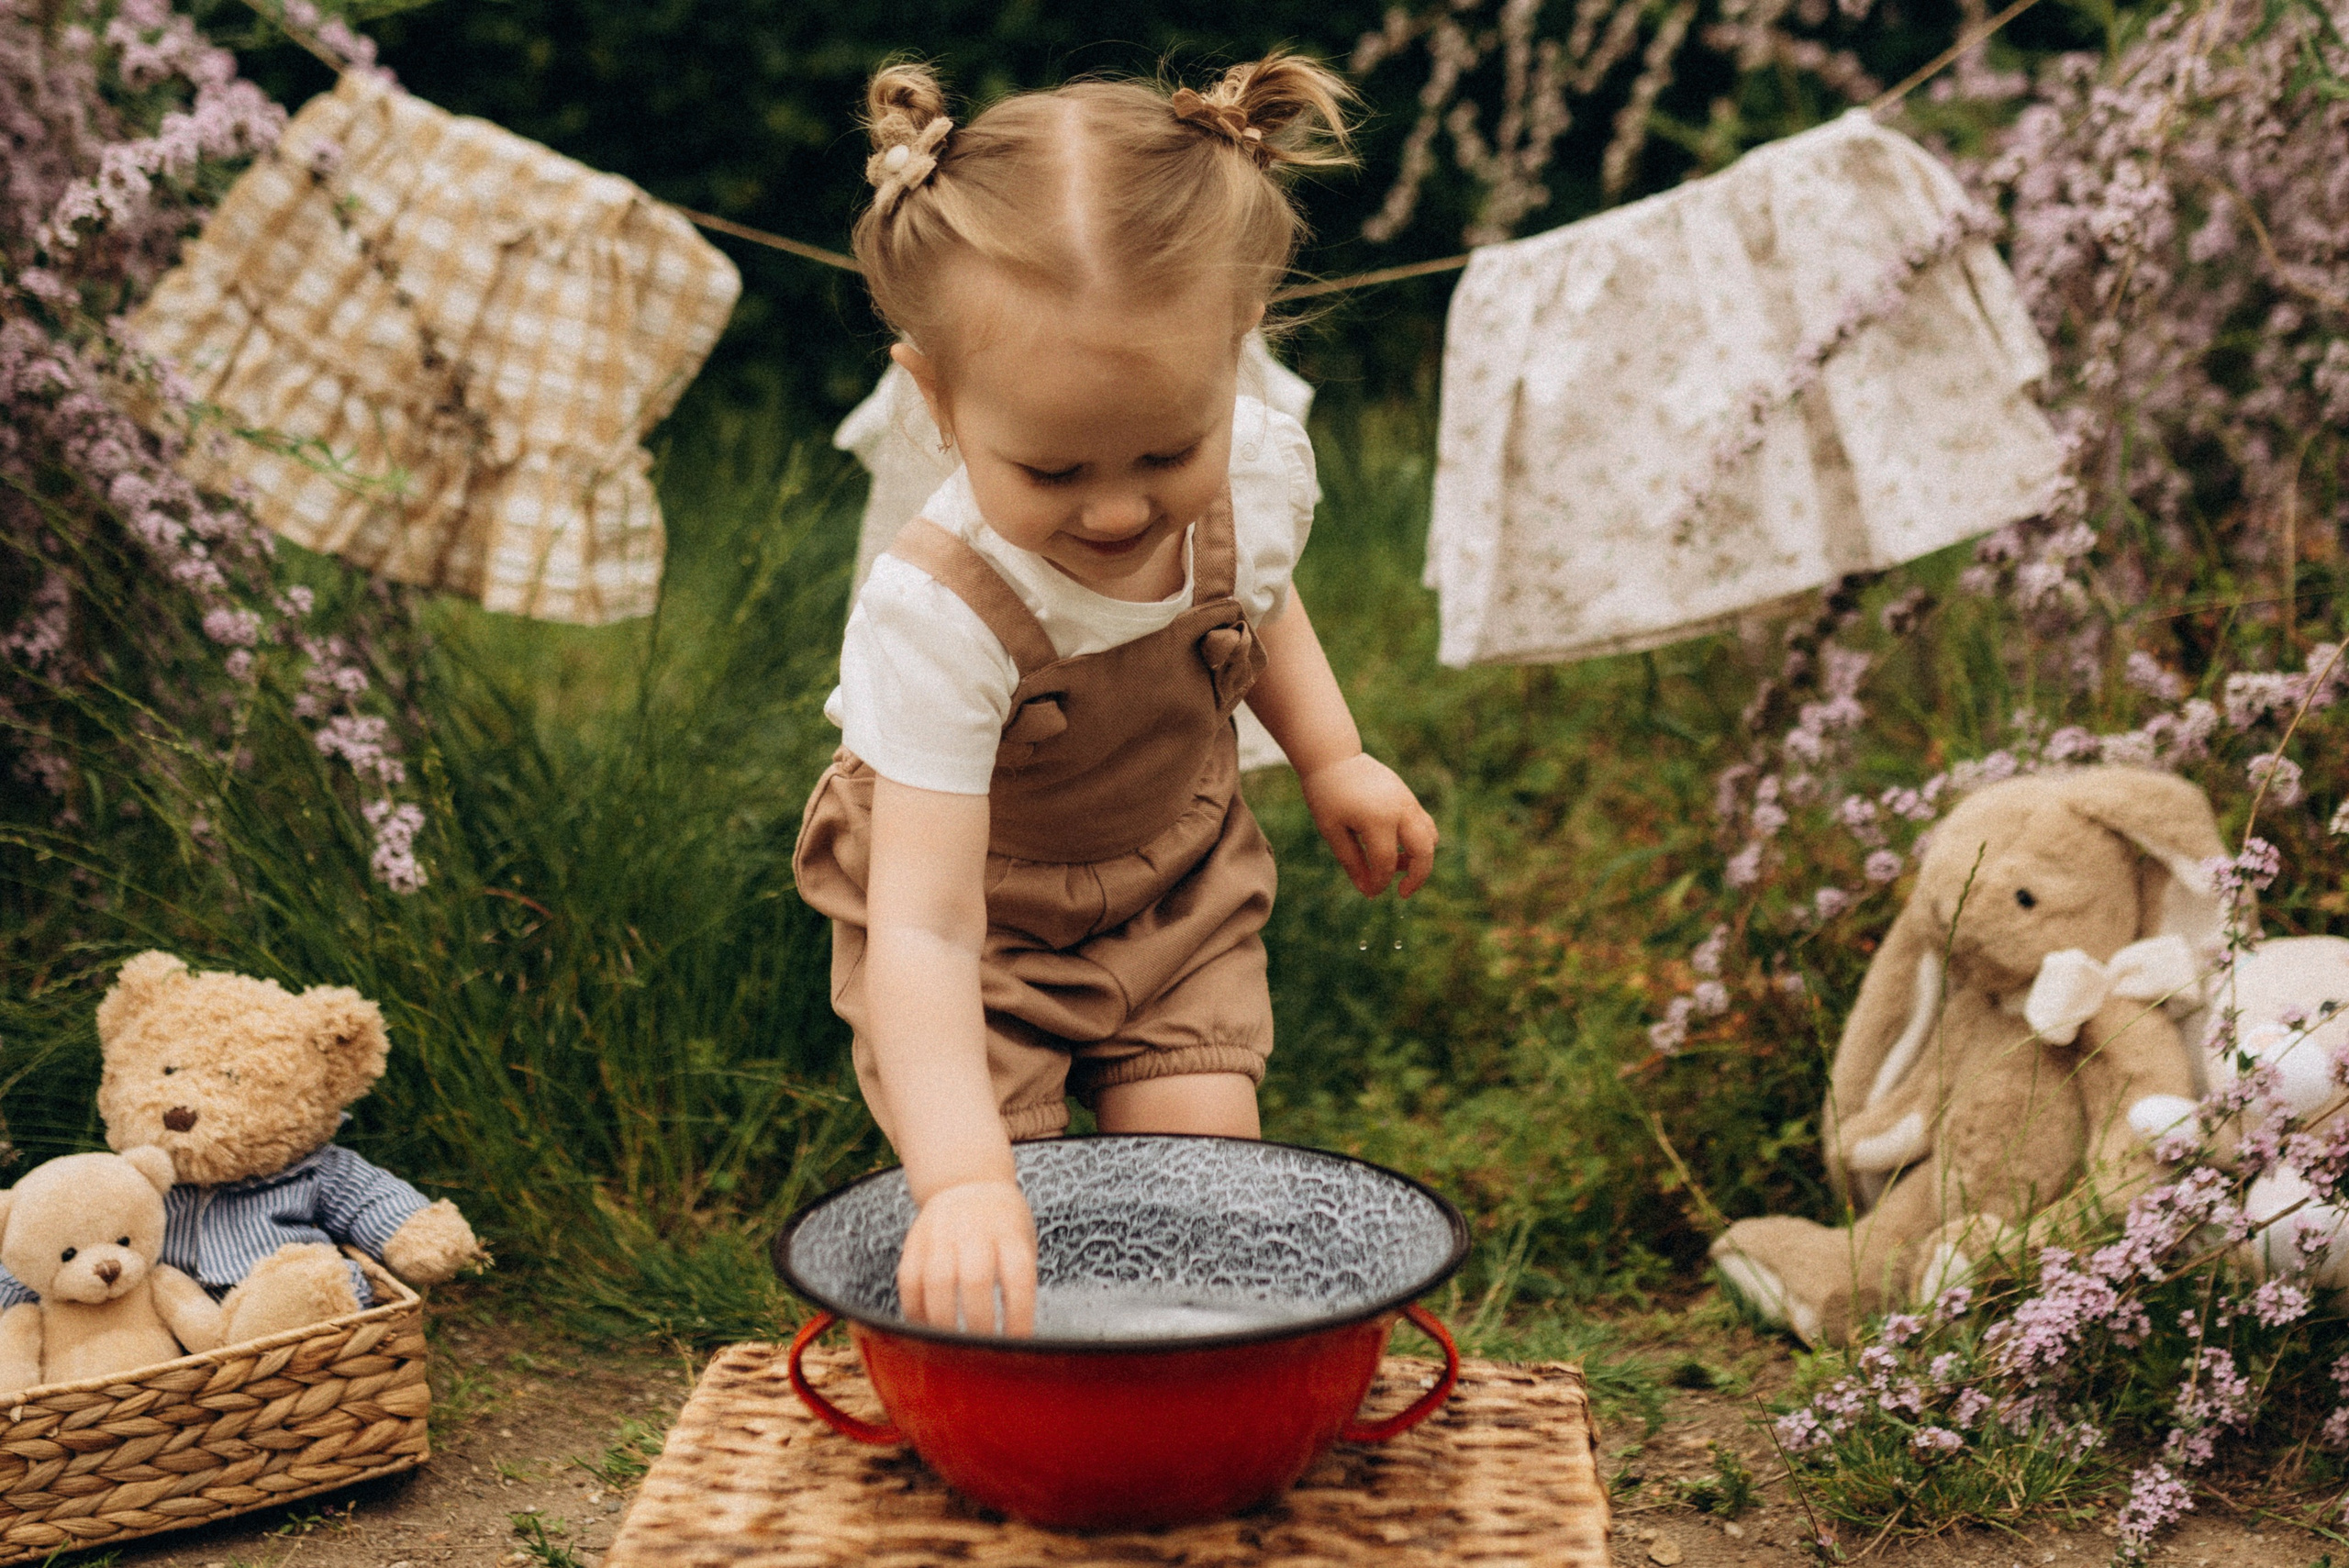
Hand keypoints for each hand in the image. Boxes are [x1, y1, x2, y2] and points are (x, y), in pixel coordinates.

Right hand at [898, 1178, 1037, 1335]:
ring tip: (952, 1347)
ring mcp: (941, 1234)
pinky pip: (908, 1281)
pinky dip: (915, 1312)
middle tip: (982, 1351)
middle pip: (975, 1280)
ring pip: (937, 1283)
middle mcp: (975, 1230)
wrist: (966, 1182)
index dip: (1018, 1315)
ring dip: (944, 1323)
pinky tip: (926, 1330)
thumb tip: (1019, 1339)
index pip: (1018, 1277)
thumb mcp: (1022, 1240)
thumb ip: (1019, 1280)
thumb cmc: (1002, 1226)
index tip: (1018, 1345)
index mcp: (1009, 1232)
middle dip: (978, 1324)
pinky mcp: (914, 1242)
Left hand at [1299, 752, 1437, 897]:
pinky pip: (1424, 825)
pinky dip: (1418, 842)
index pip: (1386, 863)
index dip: (1379, 883)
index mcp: (1377, 820)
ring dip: (1419, 858)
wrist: (1334, 757)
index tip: (1370, 892)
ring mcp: (1408, 802)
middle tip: (1403, 893)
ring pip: (1430, 838)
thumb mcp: (1332, 831)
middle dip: (1417, 878)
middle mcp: (1400, 810)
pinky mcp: (1409, 798)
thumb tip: (1368, 891)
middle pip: (1424, 852)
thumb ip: (1352, 862)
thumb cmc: (1327, 794)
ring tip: (1394, 865)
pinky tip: (1395, 848)